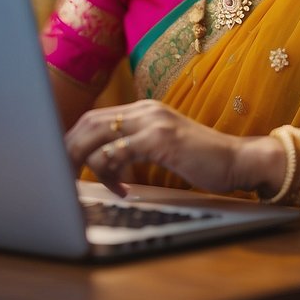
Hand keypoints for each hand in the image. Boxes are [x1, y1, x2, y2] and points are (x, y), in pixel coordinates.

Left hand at [64, 99, 280, 196]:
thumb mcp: (162, 146)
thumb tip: (104, 162)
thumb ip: (135, 146)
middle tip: (61, 175)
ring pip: (100, 136)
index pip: (95, 118)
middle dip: (69, 149)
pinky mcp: (161, 140)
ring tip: (88, 184)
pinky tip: (122, 189)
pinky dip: (111, 171)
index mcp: (143, 109)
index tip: (62, 161)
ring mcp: (153, 122)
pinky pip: (120, 152)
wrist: (238, 160)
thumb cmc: (201, 159)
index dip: (73, 138)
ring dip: (85, 162)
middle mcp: (145, 110)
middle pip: (90, 123)